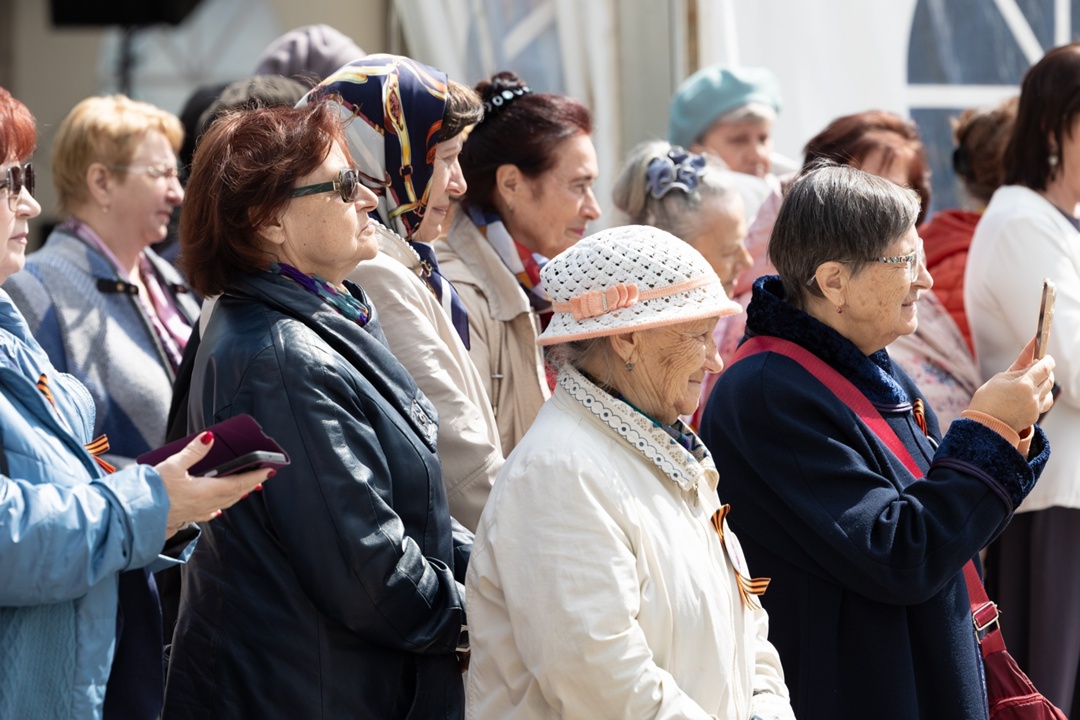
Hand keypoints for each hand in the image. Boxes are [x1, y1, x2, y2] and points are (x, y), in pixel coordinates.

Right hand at [155, 431, 273, 539]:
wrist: (135, 516)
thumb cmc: (153, 492)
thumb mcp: (173, 465)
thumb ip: (194, 451)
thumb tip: (209, 437)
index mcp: (208, 490)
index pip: (240, 482)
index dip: (257, 475)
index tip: (270, 469)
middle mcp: (207, 504)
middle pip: (235, 493)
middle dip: (250, 483)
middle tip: (262, 475)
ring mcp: (198, 512)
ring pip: (225, 502)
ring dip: (237, 494)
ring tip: (246, 487)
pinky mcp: (188, 517)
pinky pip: (210, 511)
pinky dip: (220, 505)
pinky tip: (218, 507)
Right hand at [968, 337, 1055, 431]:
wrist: (984, 425)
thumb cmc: (987, 401)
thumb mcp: (1000, 379)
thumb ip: (1019, 370)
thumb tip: (1033, 363)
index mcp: (1023, 385)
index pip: (1044, 368)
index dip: (1047, 360)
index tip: (1046, 356)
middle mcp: (1033, 396)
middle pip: (1049, 378)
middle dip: (1045, 370)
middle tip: (1038, 366)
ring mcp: (1035, 407)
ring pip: (1048, 390)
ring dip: (1044, 382)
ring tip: (1034, 380)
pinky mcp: (1034, 415)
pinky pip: (1045, 401)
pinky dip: (1043, 395)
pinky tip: (1034, 393)